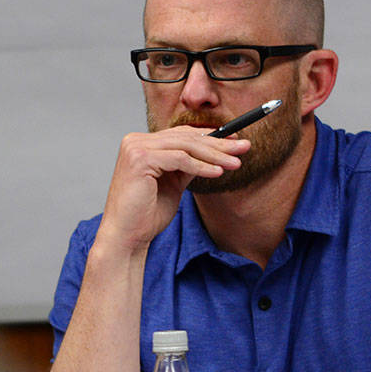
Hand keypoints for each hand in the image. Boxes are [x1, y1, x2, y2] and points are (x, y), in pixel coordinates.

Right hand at [95, 126, 249, 252]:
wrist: (127, 236)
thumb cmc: (146, 215)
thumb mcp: (173, 184)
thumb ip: (187, 166)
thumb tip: (213, 154)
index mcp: (141, 144)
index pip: (181, 135)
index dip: (210, 137)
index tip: (234, 143)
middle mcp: (135, 140)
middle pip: (185, 137)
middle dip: (218, 143)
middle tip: (243, 148)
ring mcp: (136, 147)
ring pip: (185, 146)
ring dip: (214, 155)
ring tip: (235, 163)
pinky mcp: (140, 159)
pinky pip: (180, 159)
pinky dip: (201, 166)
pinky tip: (218, 172)